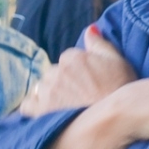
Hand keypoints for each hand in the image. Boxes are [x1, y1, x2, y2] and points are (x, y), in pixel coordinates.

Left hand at [22, 26, 138, 114]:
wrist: (116, 120)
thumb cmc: (121, 91)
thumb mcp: (119, 62)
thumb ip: (100, 44)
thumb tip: (90, 29)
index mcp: (73, 57)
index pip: (68, 60)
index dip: (78, 73)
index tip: (88, 84)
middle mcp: (57, 71)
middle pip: (53, 74)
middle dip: (62, 84)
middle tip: (78, 98)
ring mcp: (47, 91)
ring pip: (40, 89)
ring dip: (49, 96)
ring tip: (65, 108)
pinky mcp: (40, 110)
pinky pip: (27, 105)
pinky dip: (35, 108)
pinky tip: (47, 113)